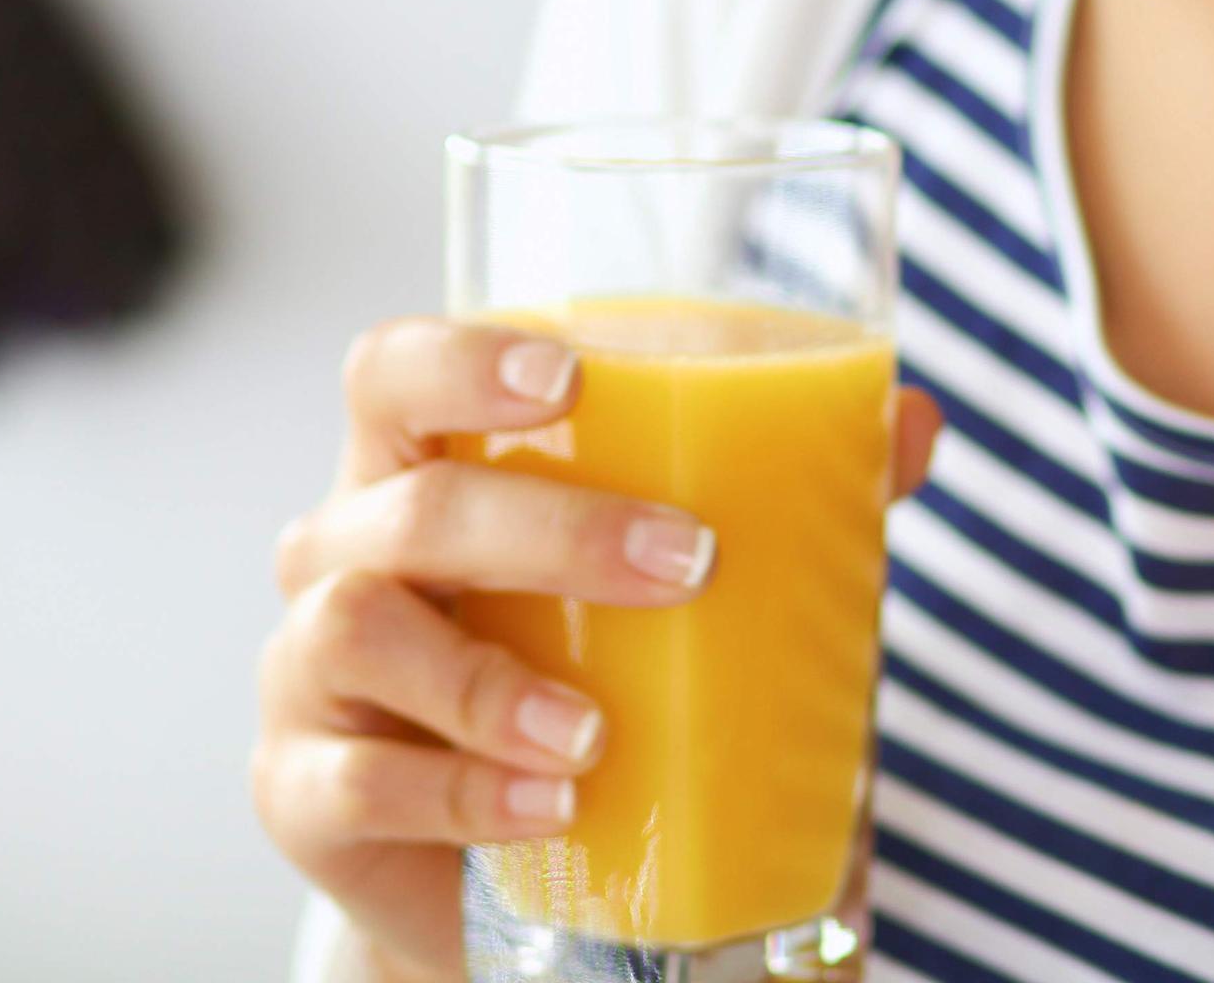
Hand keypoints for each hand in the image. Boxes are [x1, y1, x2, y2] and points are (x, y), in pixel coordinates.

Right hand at [252, 315, 943, 982]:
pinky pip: (356, 785)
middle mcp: (342, 552)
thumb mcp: (659, 581)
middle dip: (550, 527)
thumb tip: (909, 422)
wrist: (505, 856)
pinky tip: (550, 804)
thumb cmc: (574, 666)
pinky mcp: (304, 794)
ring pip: (358, 630)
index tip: (573, 375)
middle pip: (407, 504)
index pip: (391, 372)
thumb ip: (776, 497)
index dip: (462, 357)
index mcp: (416, 468)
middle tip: (684, 561)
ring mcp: (308, 676)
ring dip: (487, 681)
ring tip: (596, 730)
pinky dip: (460, 793)